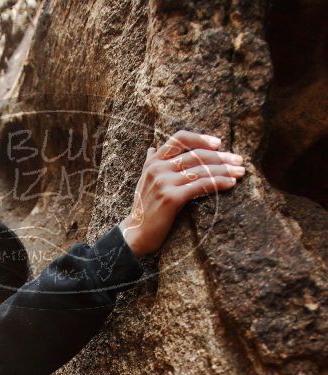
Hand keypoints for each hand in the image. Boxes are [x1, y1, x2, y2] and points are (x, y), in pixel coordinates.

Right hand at [118, 129, 245, 256]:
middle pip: (196, 155)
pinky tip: (230, 184)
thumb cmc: (143, 210)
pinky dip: (219, 183)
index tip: (219, 143)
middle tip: (239, 161)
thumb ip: (150, 163)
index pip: (180, 138)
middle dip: (222, 157)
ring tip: (240, 173)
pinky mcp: (172, 198)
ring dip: (225, 171)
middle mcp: (158, 168)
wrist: (136, 234)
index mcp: (153, 161)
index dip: (201, 138)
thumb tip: (152, 147)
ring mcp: (164, 182)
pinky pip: (201, 186)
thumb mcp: (144, 181)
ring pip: (201, 170)